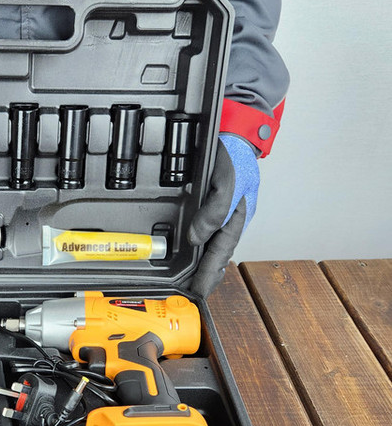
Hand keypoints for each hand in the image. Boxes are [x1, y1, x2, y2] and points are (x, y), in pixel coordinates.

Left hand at [188, 134, 259, 297]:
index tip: (198, 293)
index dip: (209, 275)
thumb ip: (214, 211)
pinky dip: (197, 247)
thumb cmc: (234, 155)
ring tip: (190, 283)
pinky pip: (204, 232)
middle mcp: (229, 219)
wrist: (233, 130)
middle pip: (217, 255)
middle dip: (206, 277)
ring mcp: (220, 213)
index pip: (221, 254)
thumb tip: (196, 239)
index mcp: (237, 217)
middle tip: (191, 295)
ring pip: (211, 246)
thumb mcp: (227, 181)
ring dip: (201, 265)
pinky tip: (189, 254)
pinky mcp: (209, 205)